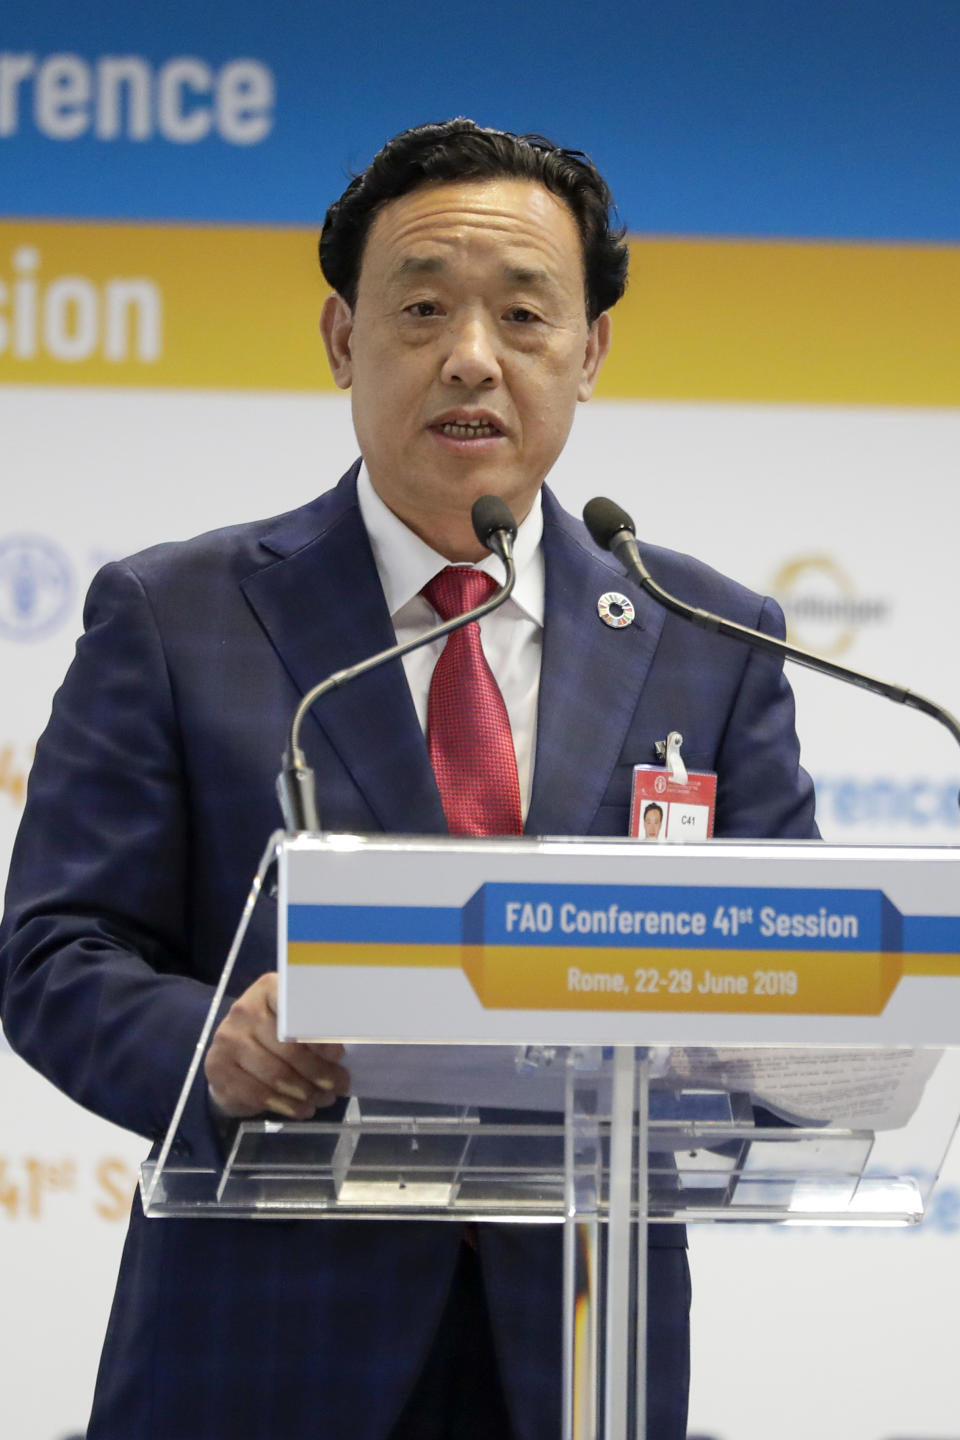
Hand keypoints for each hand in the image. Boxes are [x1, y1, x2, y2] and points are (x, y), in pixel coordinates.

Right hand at [204, 973, 348, 1119]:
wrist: (231, 1058)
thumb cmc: (272, 1036)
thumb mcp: (294, 1024)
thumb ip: (313, 1030)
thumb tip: (339, 1054)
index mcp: (268, 989)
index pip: (296, 1008)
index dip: (319, 1034)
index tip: (338, 1055)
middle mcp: (243, 1010)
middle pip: (289, 1048)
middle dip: (319, 1072)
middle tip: (339, 1086)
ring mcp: (227, 1039)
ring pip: (275, 1074)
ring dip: (305, 1092)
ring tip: (323, 1100)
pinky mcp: (218, 1068)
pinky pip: (257, 1093)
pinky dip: (285, 1105)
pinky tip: (300, 1109)